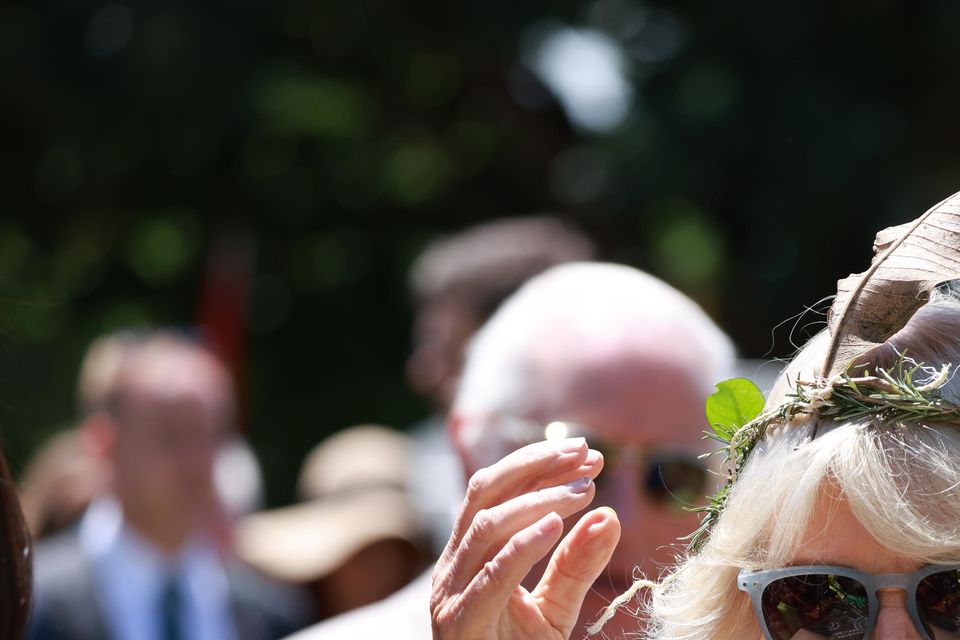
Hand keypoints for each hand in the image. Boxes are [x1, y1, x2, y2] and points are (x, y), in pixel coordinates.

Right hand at [431, 438, 620, 639]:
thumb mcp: (554, 610)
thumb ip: (576, 565)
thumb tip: (609, 515)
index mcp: (468, 554)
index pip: (496, 490)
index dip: (538, 464)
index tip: (587, 453)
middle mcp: (452, 567)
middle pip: (485, 492)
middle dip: (536, 466)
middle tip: (586, 454)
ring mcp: (450, 594)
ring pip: (486, 526)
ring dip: (538, 499)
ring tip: (583, 490)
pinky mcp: (460, 624)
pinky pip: (489, 577)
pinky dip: (522, 546)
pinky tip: (555, 526)